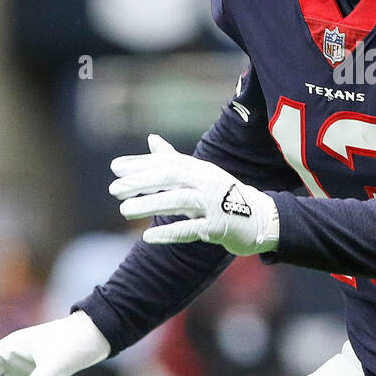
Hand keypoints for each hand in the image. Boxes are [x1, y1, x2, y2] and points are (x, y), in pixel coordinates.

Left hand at [109, 133, 278, 255]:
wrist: (260, 218)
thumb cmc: (223, 195)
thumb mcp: (200, 174)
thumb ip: (174, 159)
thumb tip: (152, 139)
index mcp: (200, 169)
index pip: (167, 162)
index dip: (141, 164)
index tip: (115, 167)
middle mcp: (207, 182)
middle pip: (172, 177)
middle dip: (142, 181)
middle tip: (114, 188)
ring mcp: (214, 204)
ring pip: (179, 200)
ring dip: (150, 204)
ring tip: (124, 210)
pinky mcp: (219, 226)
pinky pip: (192, 228)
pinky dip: (170, 232)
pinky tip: (148, 236)